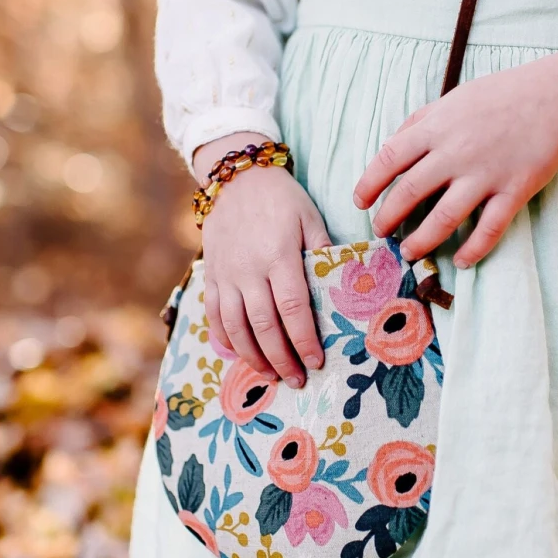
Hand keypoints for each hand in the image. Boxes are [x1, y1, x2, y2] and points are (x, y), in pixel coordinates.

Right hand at [194, 132, 330, 387]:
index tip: (316, 361)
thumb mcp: (310, 218)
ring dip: (253, 356)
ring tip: (270, 375)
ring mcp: (225, 274)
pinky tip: (239, 354)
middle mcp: (248, 269)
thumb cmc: (282, 198)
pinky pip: (214, 314)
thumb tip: (346, 285)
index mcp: (278, 256)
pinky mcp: (210, 274)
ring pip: (235, 326)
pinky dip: (225, 338)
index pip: (292, 308)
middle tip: (297, 380)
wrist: (236, 177)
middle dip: (281, 358)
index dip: (304, 339)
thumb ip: (324, 252)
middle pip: (263, 325)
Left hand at [353, 46, 557, 266]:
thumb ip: (419, 123)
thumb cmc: (498, 96)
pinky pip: (489, 228)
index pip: (389, 159)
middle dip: (389, 218)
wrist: (553, 97)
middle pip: (410, 193)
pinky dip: (473, 249)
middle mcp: (455, 152)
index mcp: (436, 128)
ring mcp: (486, 173)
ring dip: (422, 240)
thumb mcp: (451, 99)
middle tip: (380, 232)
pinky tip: (460, 260)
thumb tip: (389, 148)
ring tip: (410, 252)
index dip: (369, 184)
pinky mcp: (514, 190)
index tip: (360, 203)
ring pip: (444, 218)